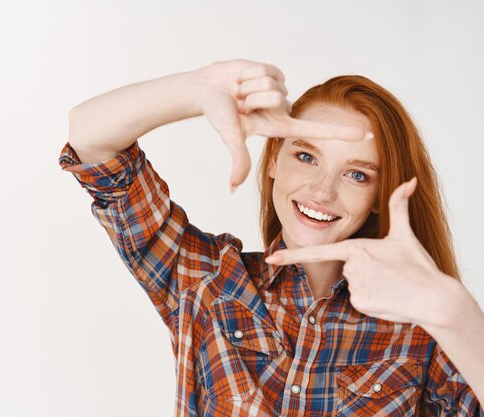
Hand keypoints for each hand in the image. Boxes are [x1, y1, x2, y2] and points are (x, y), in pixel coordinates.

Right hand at [199, 59, 372, 191]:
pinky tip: (242, 79)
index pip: (315, 130)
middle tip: (240, 104)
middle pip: (279, 99)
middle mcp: (282, 108)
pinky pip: (268, 70)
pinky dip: (249, 73)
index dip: (342, 133)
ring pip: (273, 84)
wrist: (206, 89)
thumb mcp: (231, 136)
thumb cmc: (218, 114)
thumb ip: (237, 161)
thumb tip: (232, 189)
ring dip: (249, 87)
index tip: (369, 134)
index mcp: (279, 125)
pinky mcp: (273, 71)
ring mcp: (279, 89)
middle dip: (253, 98)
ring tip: (239, 92)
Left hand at [265, 178, 458, 327]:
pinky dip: (371, 300)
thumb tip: (410, 179)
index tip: (271, 259)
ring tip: (389, 284)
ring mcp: (354, 286)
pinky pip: (358, 300)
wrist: (435, 298)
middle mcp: (351, 267)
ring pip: (352, 285)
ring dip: (368, 285)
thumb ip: (399, 206)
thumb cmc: (418, 265)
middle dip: (363, 270)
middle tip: (387, 273)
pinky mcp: (360, 304)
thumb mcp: (405, 234)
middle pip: (345, 268)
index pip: (318, 250)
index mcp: (356, 248)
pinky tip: (387, 297)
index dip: (292, 255)